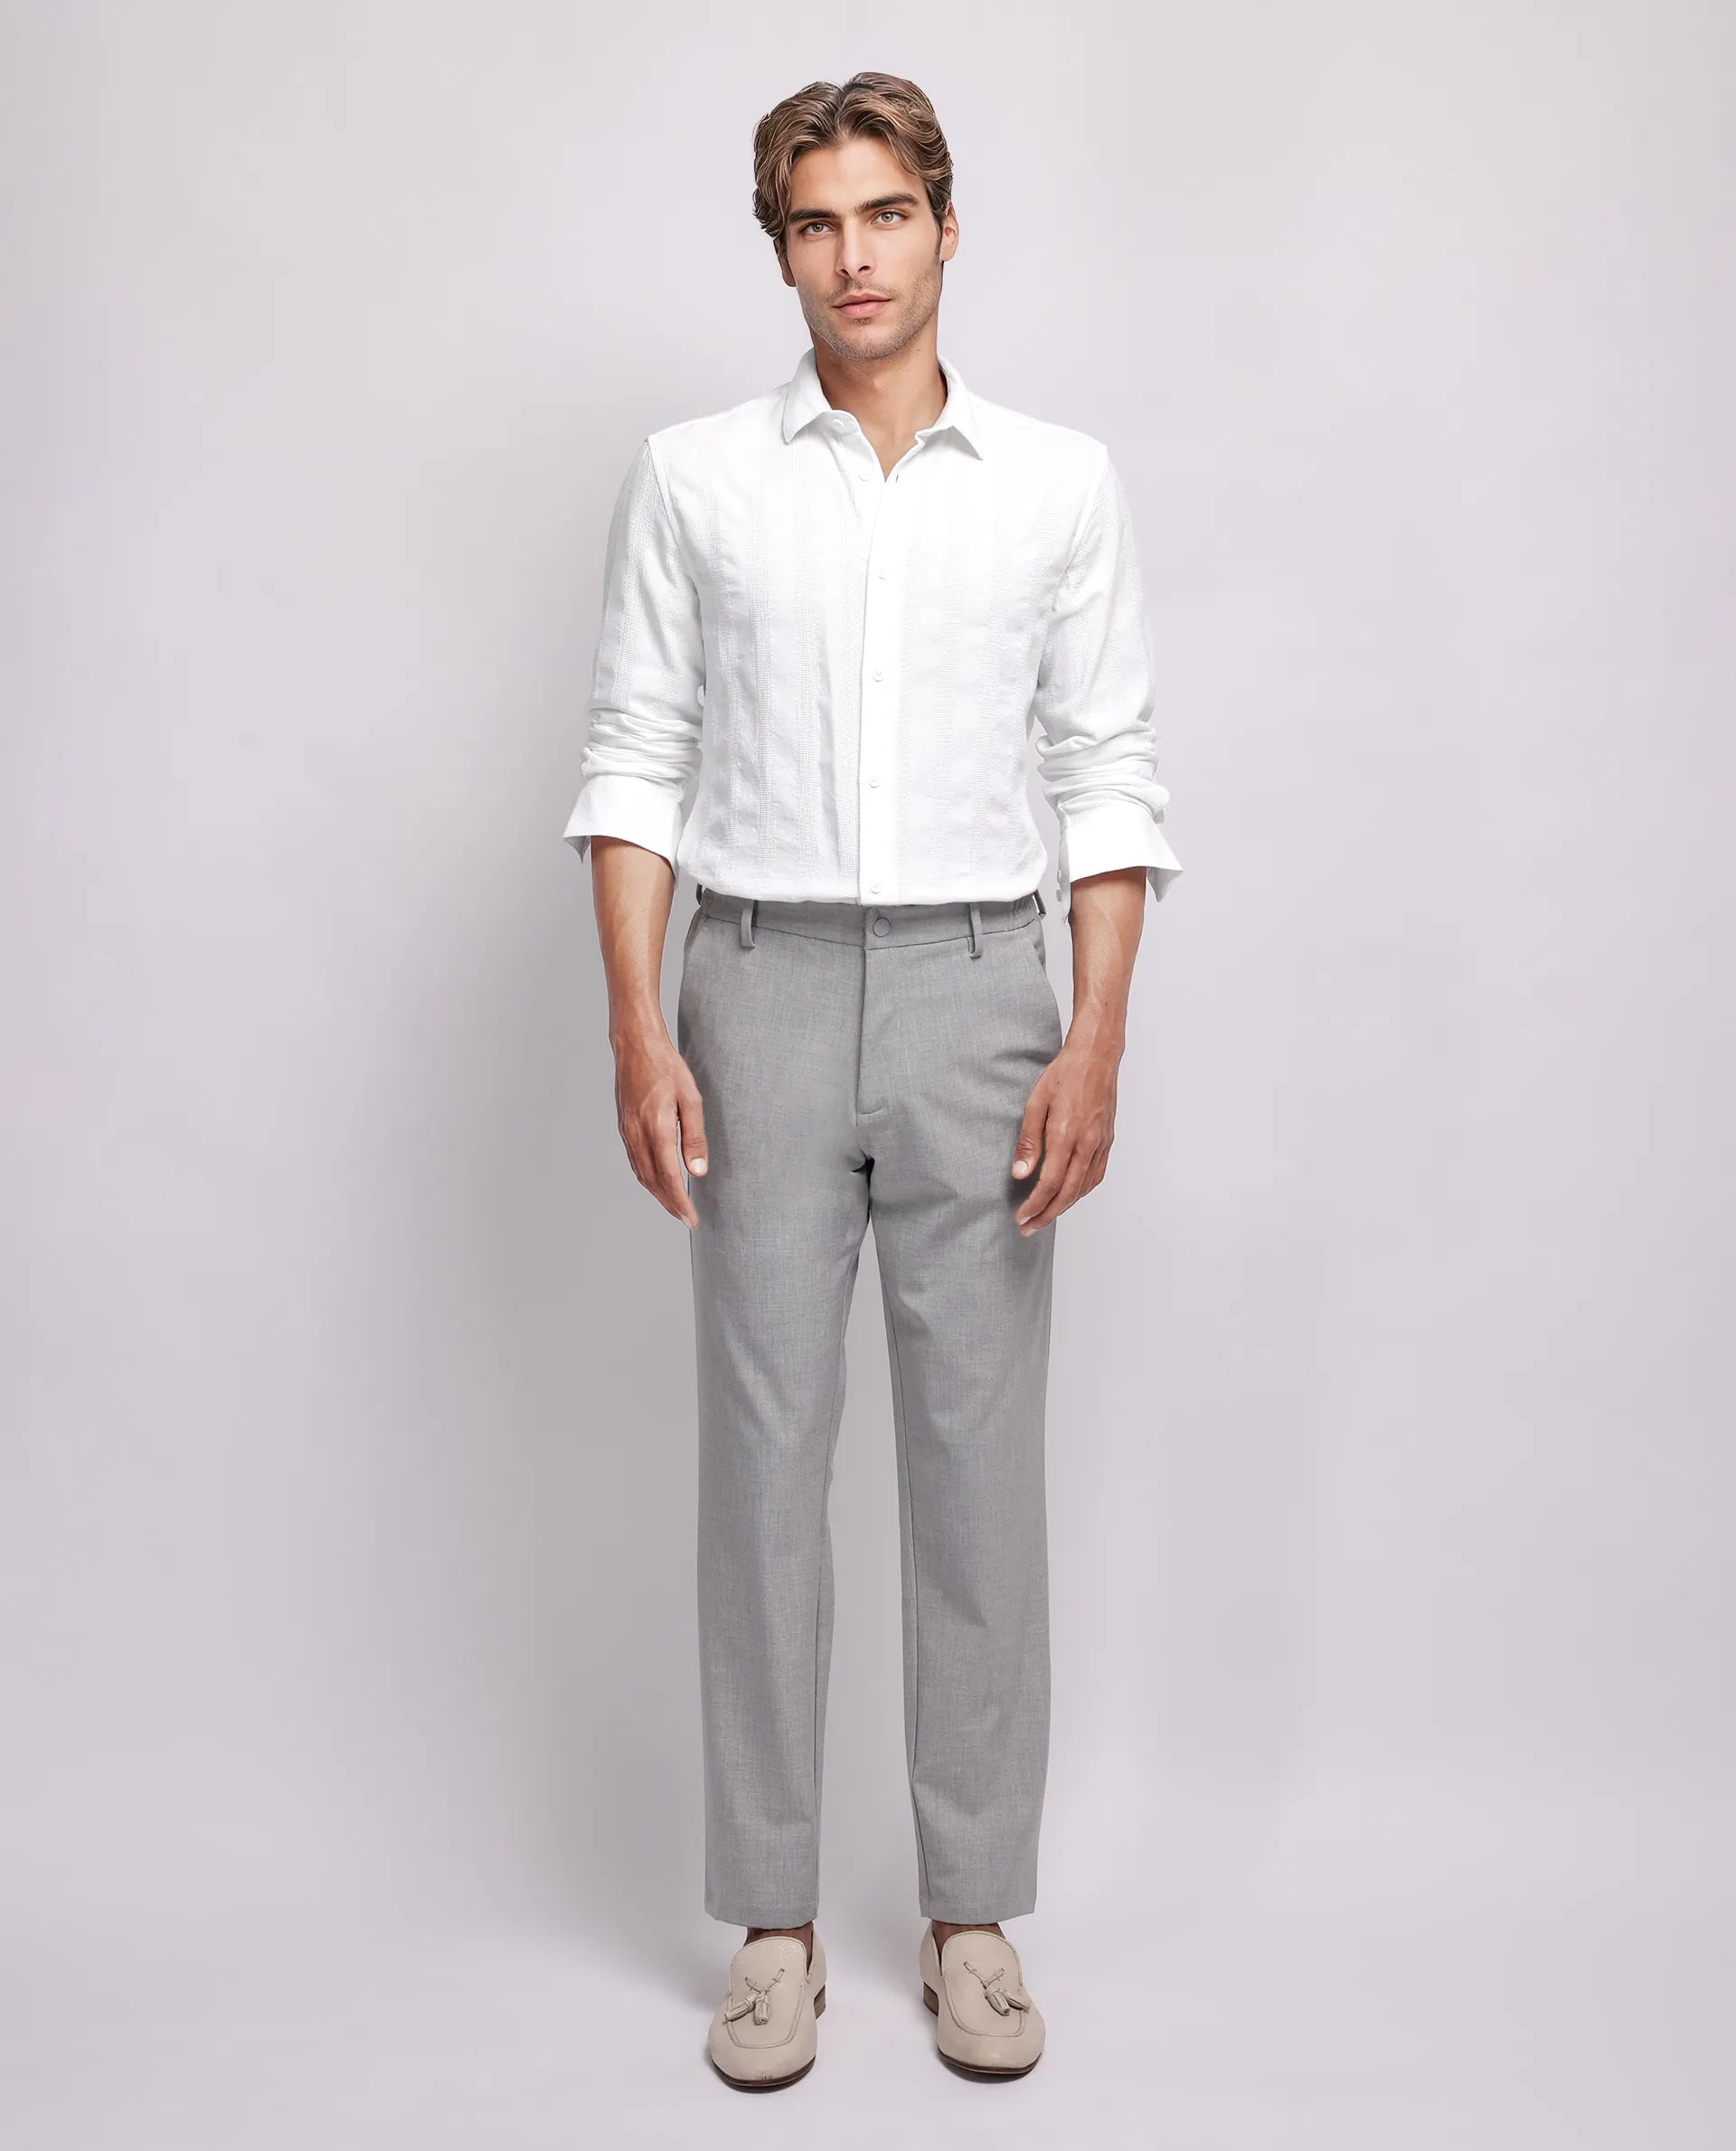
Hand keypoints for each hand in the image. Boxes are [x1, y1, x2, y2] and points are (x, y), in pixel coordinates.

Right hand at [613, 1022, 707, 1227]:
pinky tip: (657, 1181)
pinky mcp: (624, 1128)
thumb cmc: (666, 1067)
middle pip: (653, 1181)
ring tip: (674, 1205)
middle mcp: (637, 1134)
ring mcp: (627, 1132)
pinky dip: (646, 1178)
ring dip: (657, 1194)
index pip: (669, 1176)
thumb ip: (694, 1136)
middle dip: (670, 1203)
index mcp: (656, 1128)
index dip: (680, 1202)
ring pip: (641, 1174)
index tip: (691, 1218)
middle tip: (685, 1218)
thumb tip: (698, 1170)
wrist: (635, 1046)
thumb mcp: (691, 1099)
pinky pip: (635, 1162)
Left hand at [1010, 1037, 1118, 1232]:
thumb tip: (1020, 1173)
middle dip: (1047, 1214)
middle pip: (1068, 1193)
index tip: (1021, 1217)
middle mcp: (1087, 1144)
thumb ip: (1028, 1142)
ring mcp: (1100, 1143)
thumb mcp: (1036, 1103)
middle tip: (1029, 1228)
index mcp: (1067, 1135)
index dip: (1035, 1204)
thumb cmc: (1064, 1074)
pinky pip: (1096, 1175)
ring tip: (1045, 1215)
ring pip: (1084, 1187)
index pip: (1050, 1182)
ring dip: (1064, 1206)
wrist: (1096, 1056)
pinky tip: (1070, 1195)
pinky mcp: (1107, 1140)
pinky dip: (1082, 1191)